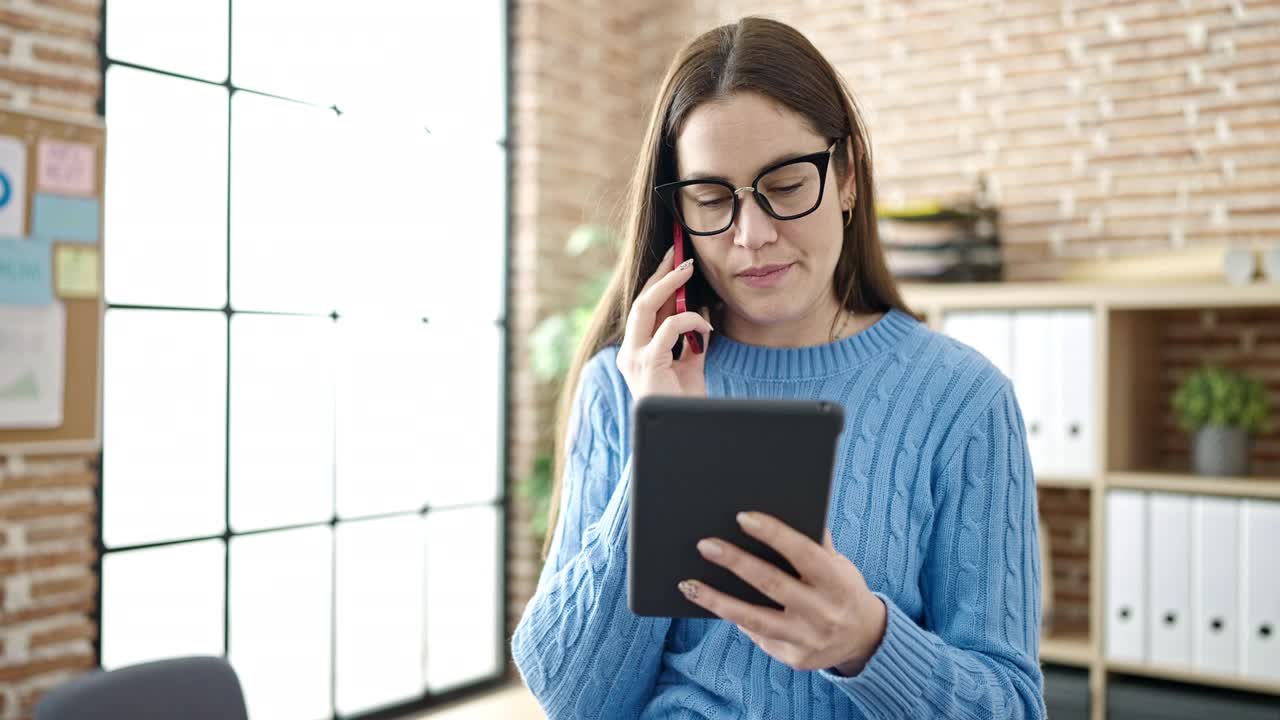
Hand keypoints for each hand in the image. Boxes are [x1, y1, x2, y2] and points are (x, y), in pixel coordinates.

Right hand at [616, 245, 712, 400]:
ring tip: (687, 271)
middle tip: (679, 254)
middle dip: (660, 274)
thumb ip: (691, 341)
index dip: (658, 283)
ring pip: (645, 307)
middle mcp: (629, 352)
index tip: (674, 261)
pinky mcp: (648, 364)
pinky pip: (669, 328)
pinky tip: (705, 324)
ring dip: (668, 285)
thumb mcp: (689, 365)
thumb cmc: (683, 403)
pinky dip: (691, 320)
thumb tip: (701, 313)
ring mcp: (635, 358)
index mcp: (636, 351)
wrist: (683, 431)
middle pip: (640, 301)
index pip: (645, 310)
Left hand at [677, 512, 887, 675]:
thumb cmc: (841, 588)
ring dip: (717, 601)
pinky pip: (757, 636)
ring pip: (754, 619)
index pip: (803, 553)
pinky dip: (734, 618)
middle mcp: (823, 613)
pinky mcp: (793, 658)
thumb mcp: (839, 563)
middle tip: (705, 544)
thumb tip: (785, 505)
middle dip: (735, 562)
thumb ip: (815, 541)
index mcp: (837, 582)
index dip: (773, 534)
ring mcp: (808, 640)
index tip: (742, 517)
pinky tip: (711, 603)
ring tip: (689, 584)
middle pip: (772, 584)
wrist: (864, 639)